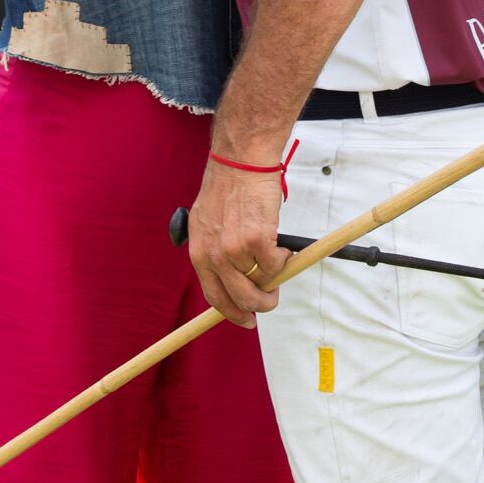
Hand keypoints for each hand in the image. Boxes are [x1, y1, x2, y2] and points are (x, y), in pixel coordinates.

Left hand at [186, 154, 289, 326]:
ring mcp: (236, 250)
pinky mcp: (258, 241)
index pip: (215, 296)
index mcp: (200, 253)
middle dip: (261, 304)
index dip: (233, 313)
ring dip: (275, 274)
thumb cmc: (228, 188)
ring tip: (277, 256)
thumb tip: (237, 279)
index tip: (246, 320)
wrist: (240, 162)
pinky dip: (284, 258)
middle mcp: (215, 256)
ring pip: (263, 282)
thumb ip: (217, 251)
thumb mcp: (207, 224)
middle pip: (241, 298)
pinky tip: (280, 244)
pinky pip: (277, 265)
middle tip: (271, 297)